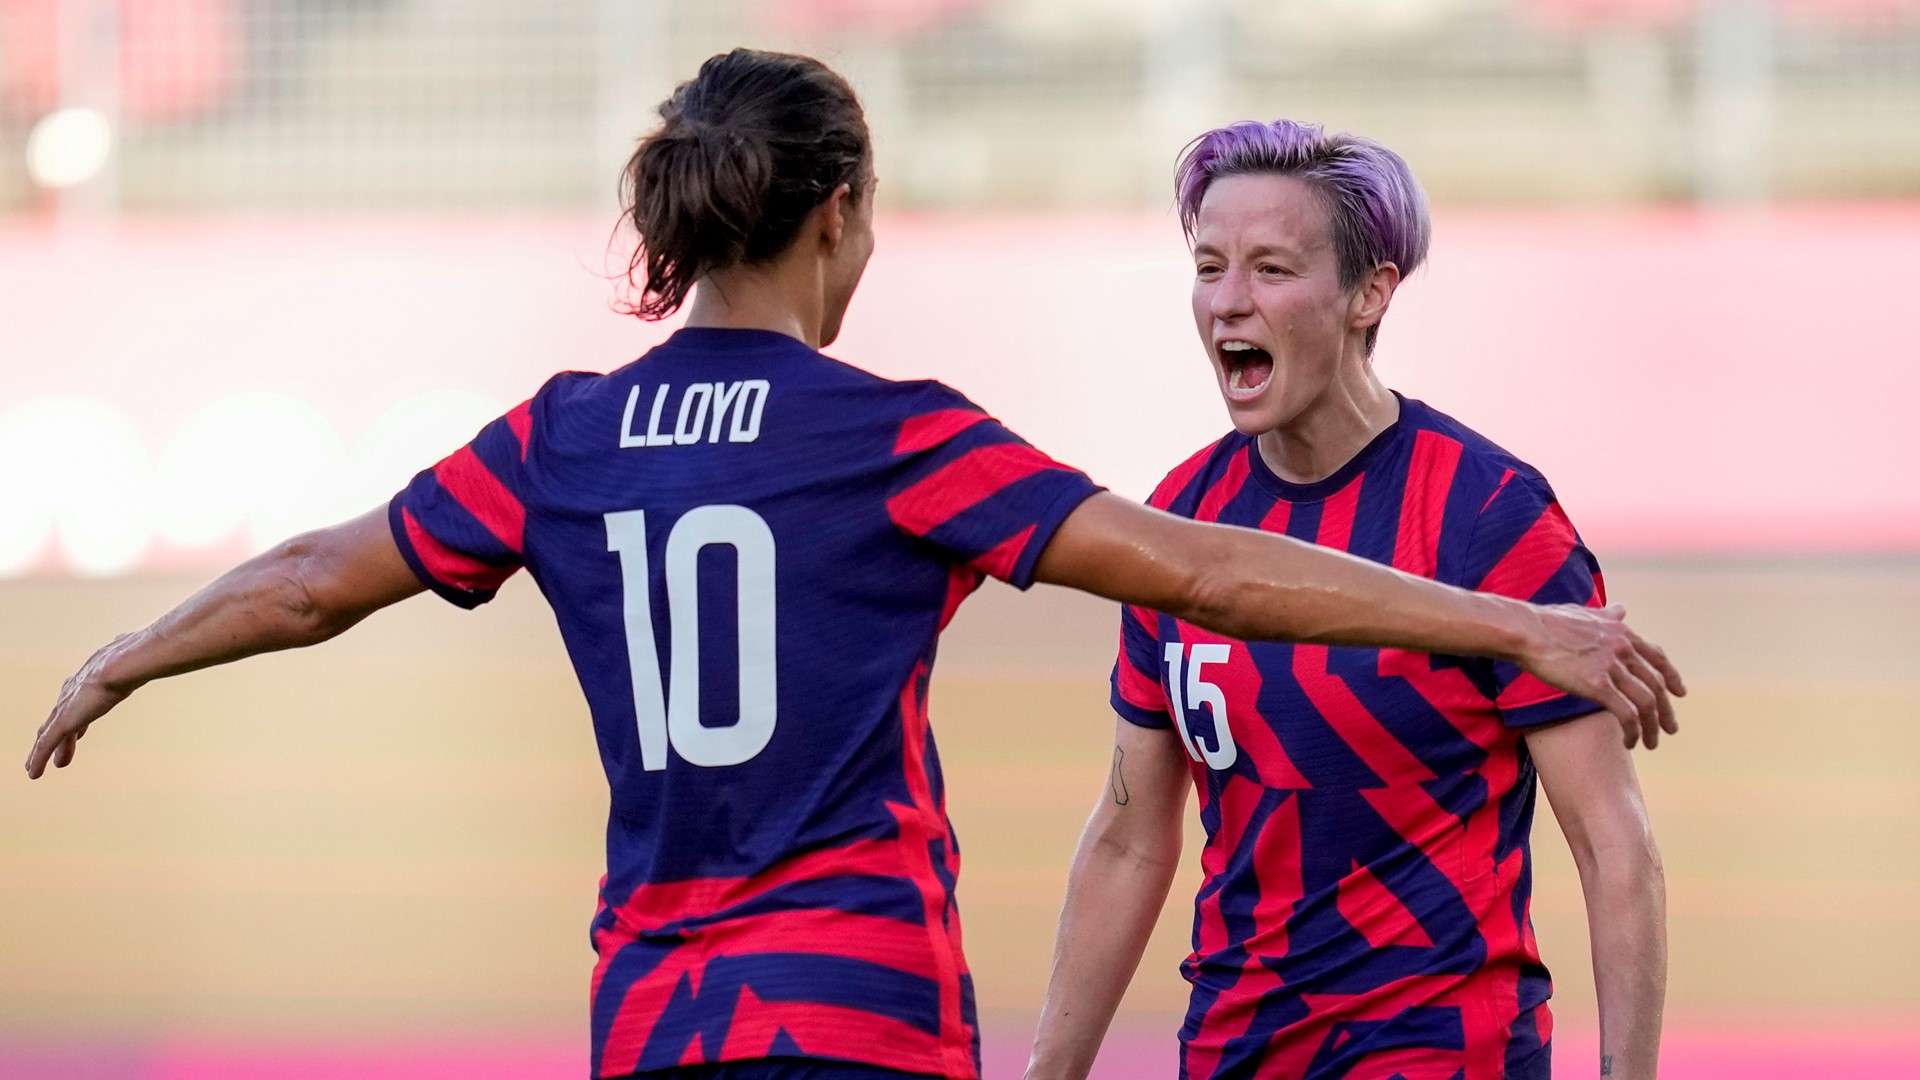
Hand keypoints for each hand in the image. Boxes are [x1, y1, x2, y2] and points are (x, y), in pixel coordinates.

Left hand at [24, 633, 141, 778]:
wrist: (124, 665)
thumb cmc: (137, 661)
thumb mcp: (141, 664)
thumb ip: (144, 663)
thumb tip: (160, 654)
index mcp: (90, 679)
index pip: (77, 701)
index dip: (75, 717)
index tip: (77, 732)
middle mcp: (73, 692)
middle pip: (59, 718)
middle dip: (57, 737)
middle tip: (59, 755)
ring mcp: (66, 707)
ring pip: (48, 734)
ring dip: (43, 751)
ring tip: (37, 769)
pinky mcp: (63, 722)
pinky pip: (46, 745)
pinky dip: (38, 759)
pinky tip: (35, 774)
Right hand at [1518, 604, 1684, 748]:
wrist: (1526, 631)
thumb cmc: (1547, 622)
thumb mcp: (1584, 613)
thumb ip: (1606, 615)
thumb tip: (1621, 608)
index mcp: (1622, 632)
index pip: (1658, 658)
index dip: (1672, 677)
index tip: (1679, 693)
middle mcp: (1623, 648)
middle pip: (1657, 685)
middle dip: (1666, 710)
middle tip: (1670, 728)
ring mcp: (1612, 666)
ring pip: (1647, 703)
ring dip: (1652, 727)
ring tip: (1651, 743)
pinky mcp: (1598, 684)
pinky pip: (1627, 714)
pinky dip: (1633, 731)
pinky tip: (1630, 742)